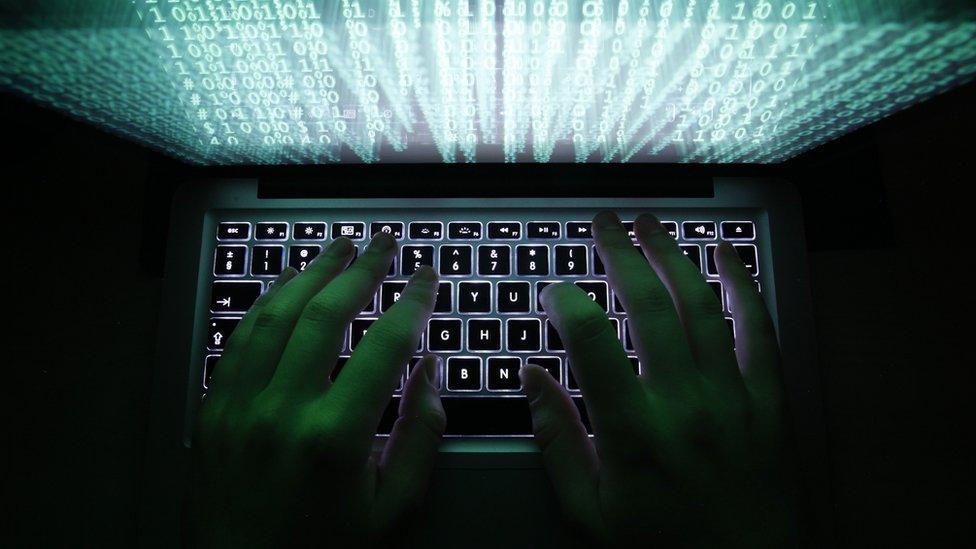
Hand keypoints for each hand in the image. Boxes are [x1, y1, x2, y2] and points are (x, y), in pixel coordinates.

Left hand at [185, 233, 444, 547]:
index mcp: (333, 438)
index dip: (411, 303)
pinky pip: (237, 340)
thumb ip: (421, 436)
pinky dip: (263, 304)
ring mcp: (238, 408)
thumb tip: (431, 371)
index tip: (426, 278)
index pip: (384, 346)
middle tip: (384, 242)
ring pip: (275, 316)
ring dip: (310, 273)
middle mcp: (281, 412)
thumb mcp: (392, 508)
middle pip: (325, 315)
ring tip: (338, 248)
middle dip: (361, 270)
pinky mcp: (212, 412)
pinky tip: (284, 283)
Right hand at [520, 212, 800, 547]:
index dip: (567, 303)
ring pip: (702, 307)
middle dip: (620, 254)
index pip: (591, 343)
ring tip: (651, 222)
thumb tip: (531, 377)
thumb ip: (556, 439)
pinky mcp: (769, 402)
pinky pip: (760, 331)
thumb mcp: (589, 511)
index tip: (554, 290)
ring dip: (673, 256)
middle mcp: (684, 405)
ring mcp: (732, 399)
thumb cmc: (660, 546)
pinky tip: (726, 254)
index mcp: (632, 433)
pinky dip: (744, 286)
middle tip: (603, 222)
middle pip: (649, 307)